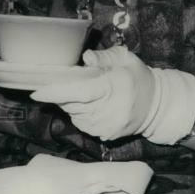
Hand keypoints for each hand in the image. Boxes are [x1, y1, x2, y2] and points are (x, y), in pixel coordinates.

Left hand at [30, 46, 194, 143]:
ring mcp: (106, 126)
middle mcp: (108, 111)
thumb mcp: (125, 58)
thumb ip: (103, 57)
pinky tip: (87, 105)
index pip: (78, 92)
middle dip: (60, 96)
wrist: (158, 106)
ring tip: (78, 93)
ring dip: (70, 105)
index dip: (55, 92)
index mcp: (112, 88)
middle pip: (72, 105)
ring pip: (74, 116)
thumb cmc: (138, 77)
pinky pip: (83, 125)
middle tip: (56, 85)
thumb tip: (85, 58)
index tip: (36, 91)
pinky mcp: (106, 136)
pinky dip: (79, 114)